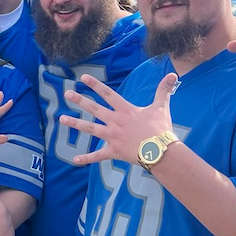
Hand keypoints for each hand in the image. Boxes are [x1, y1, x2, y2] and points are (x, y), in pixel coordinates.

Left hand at [60, 72, 178, 165]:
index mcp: (125, 110)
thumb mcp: (162, 107)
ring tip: (61, 119)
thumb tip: (174, 75)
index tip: (83, 78)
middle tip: (67, 94)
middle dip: (80, 100)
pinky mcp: (114, 151)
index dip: (95, 85)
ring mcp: (112, 137)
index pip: (107, 94)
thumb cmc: (161, 129)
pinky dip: (87, 158)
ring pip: (90, 129)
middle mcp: (115, 121)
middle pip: (94, 109)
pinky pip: (98, 156)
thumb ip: (164, 90)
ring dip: (76, 123)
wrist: (160, 151)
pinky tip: (75, 159)